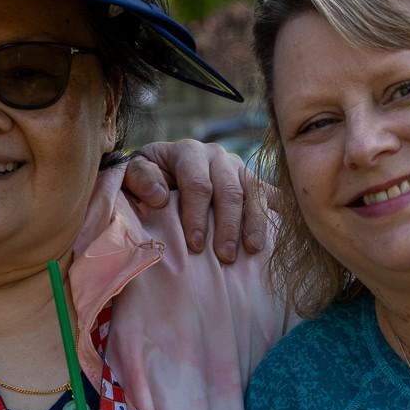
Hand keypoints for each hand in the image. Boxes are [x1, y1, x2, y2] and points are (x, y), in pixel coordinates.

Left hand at [123, 138, 269, 262]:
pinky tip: (275, 236)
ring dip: (254, 223)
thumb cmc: (148, 180)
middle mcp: (218, 156)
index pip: (198, 184)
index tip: (196, 245)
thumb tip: (160, 196)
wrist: (164, 170)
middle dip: (228, 225)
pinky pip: (270, 195)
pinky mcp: (253, 181)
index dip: (197, 215)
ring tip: (252, 249)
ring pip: (254, 193)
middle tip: (224, 257)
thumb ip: (140, 179)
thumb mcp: (134, 174)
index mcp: (189, 152)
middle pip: (230, 190)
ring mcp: (239, 167)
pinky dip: (274, 215)